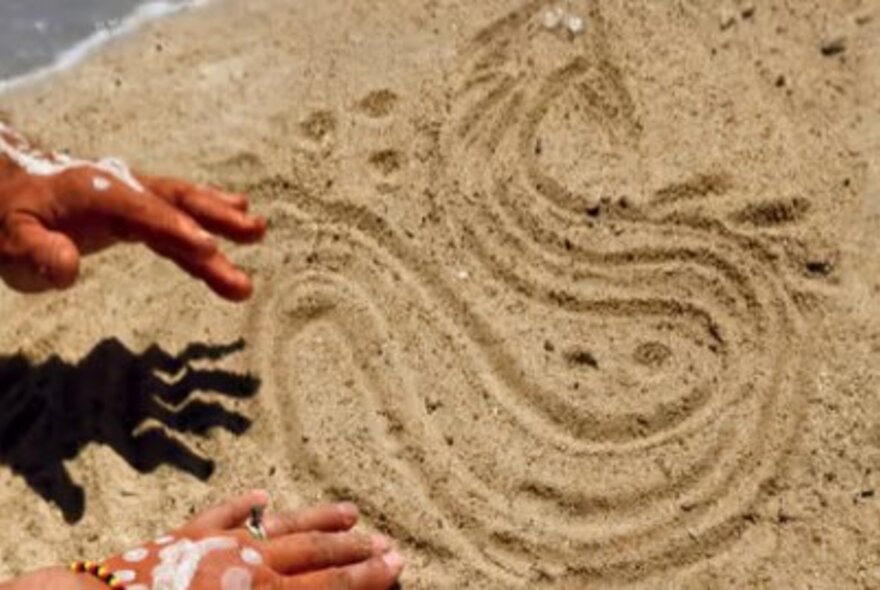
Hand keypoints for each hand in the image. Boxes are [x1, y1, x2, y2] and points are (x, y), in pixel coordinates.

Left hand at [0, 130, 266, 300]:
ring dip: (222, 220)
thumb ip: (36, 252)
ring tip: (258, 231)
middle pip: (176, 201)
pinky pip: (181, 216)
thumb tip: (68, 269)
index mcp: (95, 192)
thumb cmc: (11, 218)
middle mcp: (123, 188)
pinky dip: (209, 221)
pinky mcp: (142, 210)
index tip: (209, 248)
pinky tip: (240, 219)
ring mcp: (136, 197)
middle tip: (254, 232)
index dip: (175, 229)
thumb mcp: (10, 238)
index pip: (142, 212)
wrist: (12, 189)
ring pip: (185, 208)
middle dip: (216, 217)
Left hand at [94, 491, 403, 589]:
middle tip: (388, 542)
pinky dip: (245, 506)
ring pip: (283, 526)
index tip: (398, 563)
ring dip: (319, 519)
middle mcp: (253, 564)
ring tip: (351, 511)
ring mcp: (221, 544)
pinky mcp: (187, 536)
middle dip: (357, 549)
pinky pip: (224, 515)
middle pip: (317, 552)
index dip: (369, 576)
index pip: (332, 584)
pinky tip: (263, 495)